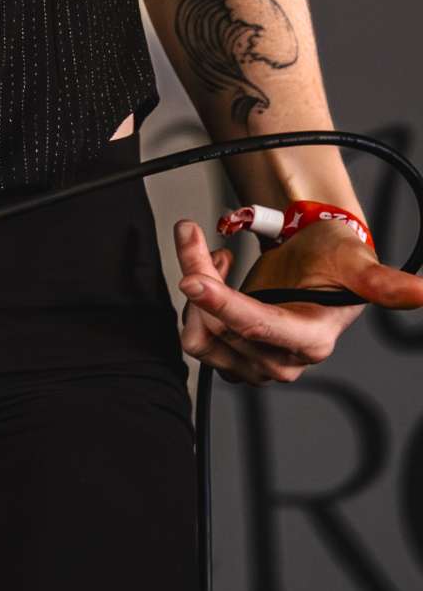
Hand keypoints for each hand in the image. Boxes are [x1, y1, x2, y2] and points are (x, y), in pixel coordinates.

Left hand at [173, 216, 422, 385]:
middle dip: (198, 275)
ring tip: (201, 246)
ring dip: (191, 284)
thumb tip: (421, 293)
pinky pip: (198, 332)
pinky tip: (213, 268)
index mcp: (311, 338)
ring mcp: (254, 358)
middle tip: (192, 232)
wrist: (320, 259)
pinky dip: (194, 298)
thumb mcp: (357, 261)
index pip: (258, 328)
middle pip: (219, 327)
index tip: (191, 279)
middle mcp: (281, 357)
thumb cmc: (338, 257)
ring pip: (200, 335)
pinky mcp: (234, 350)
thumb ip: (382, 283)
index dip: (222, 306)